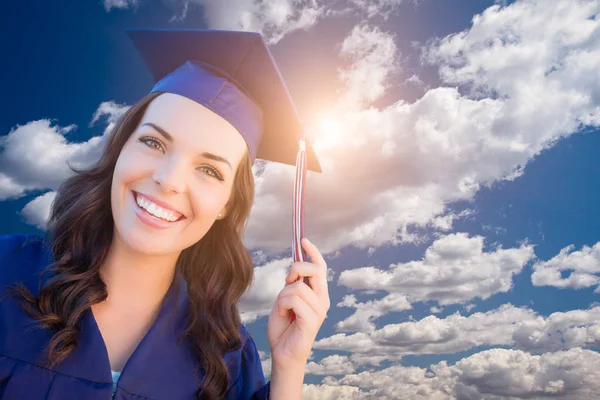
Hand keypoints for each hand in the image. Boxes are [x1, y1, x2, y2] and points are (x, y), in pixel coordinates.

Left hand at [267, 238, 330, 366]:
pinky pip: (293, 299)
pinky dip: (283, 305)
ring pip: (297, 287)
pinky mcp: (312, 320)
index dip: (313, 252)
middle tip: (286, 280)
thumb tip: (295, 270)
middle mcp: (323, 300)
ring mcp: (319, 310)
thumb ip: (292, 285)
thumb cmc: (283, 327)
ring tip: (283, 309)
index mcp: (318, 294)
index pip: (320, 268)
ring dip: (283, 295)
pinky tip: (284, 315)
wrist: (283, 353)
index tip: (303, 240)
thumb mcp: (285, 299)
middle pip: (315, 270)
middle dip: (297, 268)